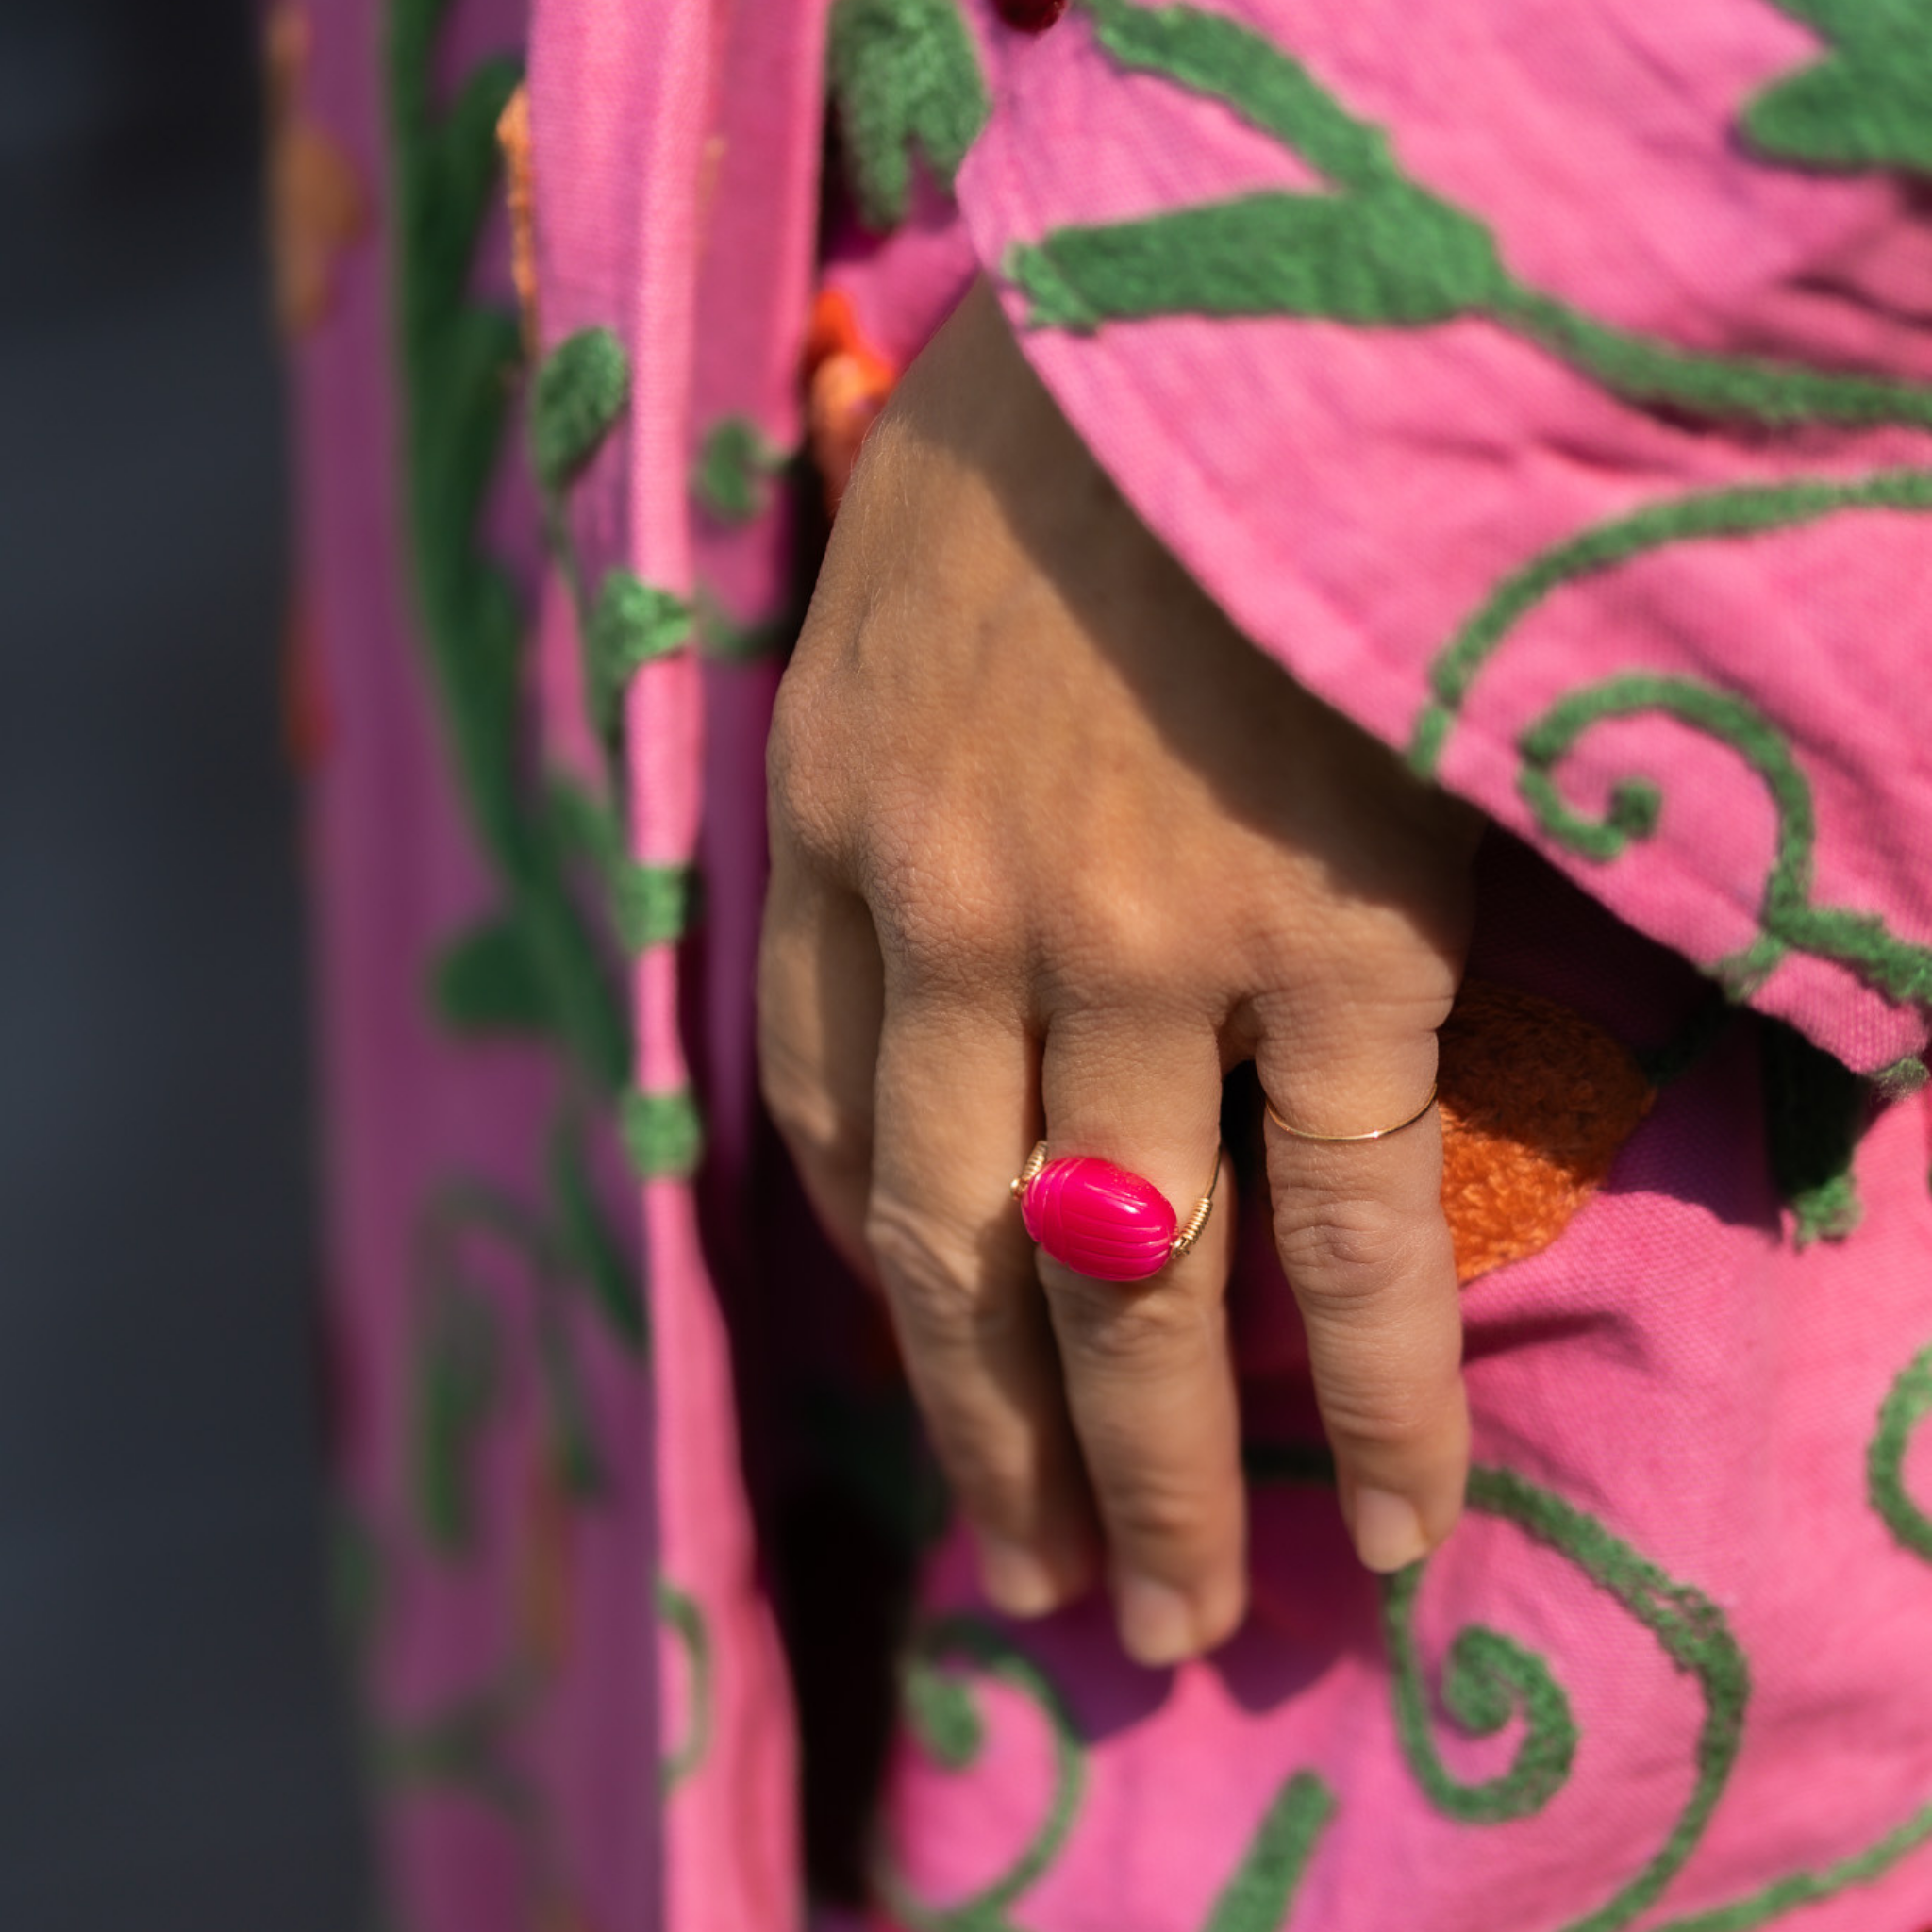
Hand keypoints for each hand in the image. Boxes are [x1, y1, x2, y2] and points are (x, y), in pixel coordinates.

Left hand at [759, 280, 1480, 1664]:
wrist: (1225, 295)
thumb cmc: (1057, 409)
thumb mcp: (877, 572)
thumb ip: (862, 752)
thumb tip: (881, 881)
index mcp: (832, 827)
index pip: (825, 1121)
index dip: (880, 1283)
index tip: (931, 1373)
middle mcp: (957, 922)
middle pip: (957, 1252)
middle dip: (994, 1445)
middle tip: (1040, 1586)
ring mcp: (1139, 951)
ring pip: (1131, 1282)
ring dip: (1149, 1474)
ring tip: (1164, 1619)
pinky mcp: (1330, 947)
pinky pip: (1349, 1229)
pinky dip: (1392, 1399)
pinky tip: (1408, 1531)